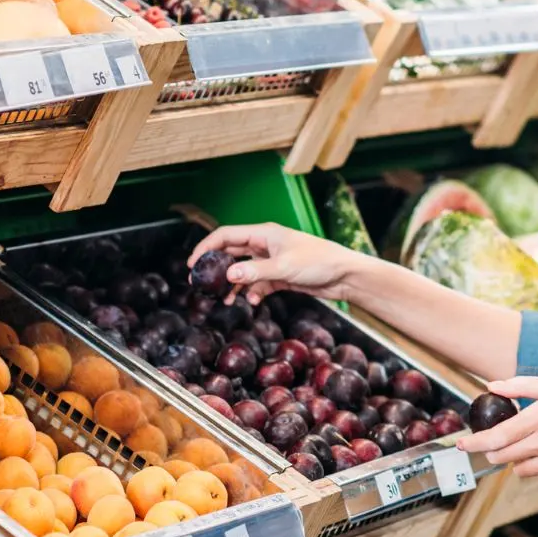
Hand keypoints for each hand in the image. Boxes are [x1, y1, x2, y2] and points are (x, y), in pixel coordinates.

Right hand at [188, 223, 370, 305]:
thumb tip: (228, 276)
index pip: (226, 236)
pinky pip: (258, 283)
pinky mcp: (280, 276)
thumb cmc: (319, 262)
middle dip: (216, 269)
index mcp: (264, 234)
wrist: (344, 276)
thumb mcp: (284, 267)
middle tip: (201, 284)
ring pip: (243, 271)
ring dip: (233, 285)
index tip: (193, 264)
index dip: (206, 247)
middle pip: (232, 253)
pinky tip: (251, 302)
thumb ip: (254, 273)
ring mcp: (272, 261)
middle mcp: (265, 245)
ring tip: (224, 300)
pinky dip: (252, 292)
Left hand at [458, 375, 537, 480]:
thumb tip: (492, 386)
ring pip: (522, 471)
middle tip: (494, 444)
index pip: (497, 437)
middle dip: (494, 452)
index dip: (474, 444)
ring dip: (517, 461)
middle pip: (504, 457)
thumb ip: (521, 387)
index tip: (461, 446)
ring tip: (529, 445)